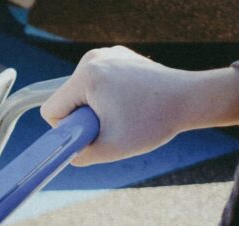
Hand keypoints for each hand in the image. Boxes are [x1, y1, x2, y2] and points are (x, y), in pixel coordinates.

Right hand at [41, 46, 238, 165]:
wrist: (191, 98)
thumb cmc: (153, 123)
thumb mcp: (109, 149)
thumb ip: (78, 154)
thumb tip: (64, 151)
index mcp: (86, 77)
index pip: (51, 110)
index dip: (68, 128)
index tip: (94, 130)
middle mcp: (93, 59)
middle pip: (65, 99)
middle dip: (83, 116)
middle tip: (114, 121)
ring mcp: (106, 53)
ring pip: (79, 91)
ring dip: (94, 105)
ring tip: (124, 110)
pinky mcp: (117, 55)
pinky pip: (95, 81)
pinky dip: (106, 94)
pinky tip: (128, 99)